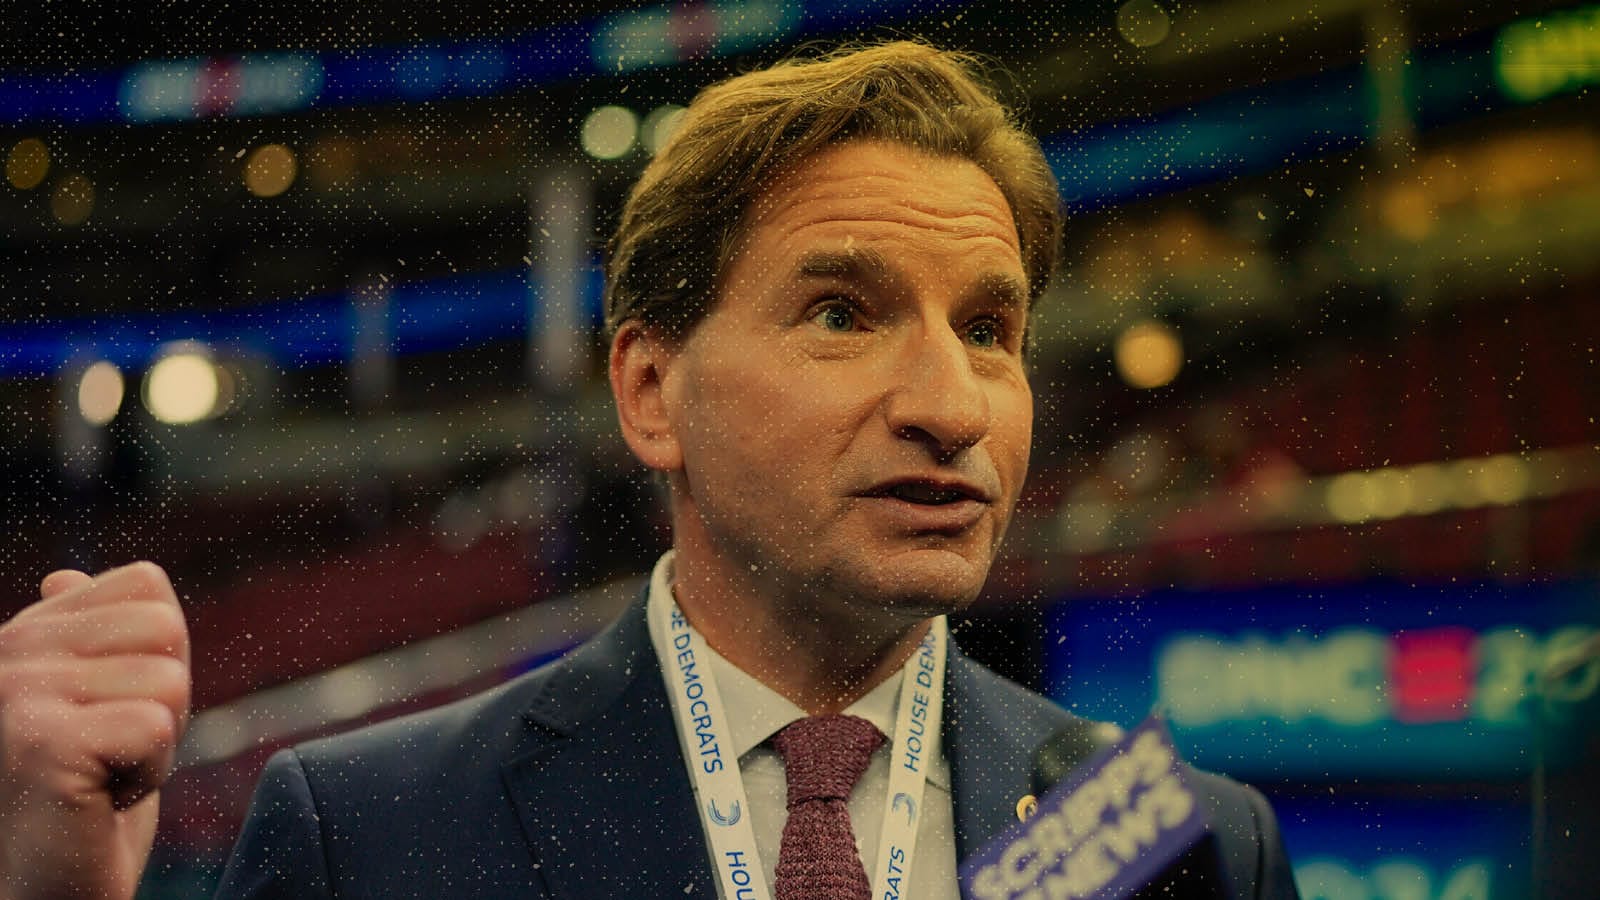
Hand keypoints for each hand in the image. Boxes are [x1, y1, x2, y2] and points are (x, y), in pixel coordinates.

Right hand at [0, 563, 190, 899]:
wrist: (45, 895)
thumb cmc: (73, 809)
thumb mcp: (86, 712)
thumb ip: (89, 646)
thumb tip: (65, 575)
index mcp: (22, 635)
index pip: (146, 587)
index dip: (160, 658)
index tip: (113, 716)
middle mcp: (8, 653)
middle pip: (166, 627)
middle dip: (165, 701)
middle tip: (111, 754)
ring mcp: (16, 694)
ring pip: (169, 680)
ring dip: (157, 745)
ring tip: (99, 779)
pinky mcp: (41, 742)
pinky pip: (156, 728)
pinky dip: (147, 776)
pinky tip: (96, 802)